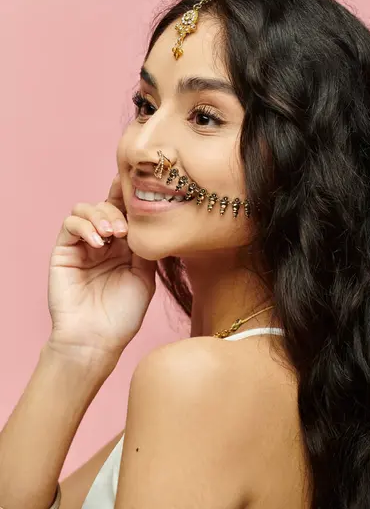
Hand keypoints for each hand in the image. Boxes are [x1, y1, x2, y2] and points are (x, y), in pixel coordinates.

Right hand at [47, 174, 155, 362]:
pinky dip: (84, 227)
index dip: (128, 197)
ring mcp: (82, 245)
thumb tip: (151, 220)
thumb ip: (144, 247)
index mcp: (123, 246)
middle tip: (125, 231)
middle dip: (118, 210)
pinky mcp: (64, 252)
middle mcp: (102, 242)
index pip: (123, 212)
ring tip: (113, 236)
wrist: (96, 340)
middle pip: (106, 205)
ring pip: (85, 209)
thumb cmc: (122, 315)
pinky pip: (70, 225)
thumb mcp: (144, 277)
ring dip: (101, 216)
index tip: (139, 185)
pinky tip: (98, 244)